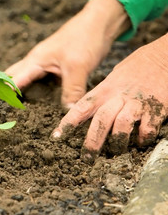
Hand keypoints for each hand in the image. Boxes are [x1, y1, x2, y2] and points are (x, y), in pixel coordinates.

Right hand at [6, 0, 129, 107]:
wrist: (100, 23)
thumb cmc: (85, 39)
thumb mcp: (78, 67)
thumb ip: (72, 90)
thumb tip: (68, 112)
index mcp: (35, 61)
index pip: (12, 80)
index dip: (4, 94)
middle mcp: (35, 62)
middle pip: (12, 76)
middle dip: (6, 91)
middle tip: (5, 110)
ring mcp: (44, 63)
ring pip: (25, 78)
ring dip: (20, 91)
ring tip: (18, 109)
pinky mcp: (54, 66)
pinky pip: (39, 79)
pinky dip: (36, 89)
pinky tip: (41, 101)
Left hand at [52, 34, 167, 161]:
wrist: (162, 56)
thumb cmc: (135, 68)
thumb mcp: (112, 78)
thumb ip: (101, 96)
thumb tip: (85, 113)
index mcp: (105, 89)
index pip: (82, 107)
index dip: (68, 122)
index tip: (57, 137)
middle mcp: (118, 96)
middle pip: (101, 120)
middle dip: (92, 142)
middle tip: (87, 158)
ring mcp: (137, 103)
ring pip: (122, 126)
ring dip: (118, 142)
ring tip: (116, 150)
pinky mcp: (156, 108)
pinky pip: (148, 128)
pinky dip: (143, 138)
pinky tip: (141, 141)